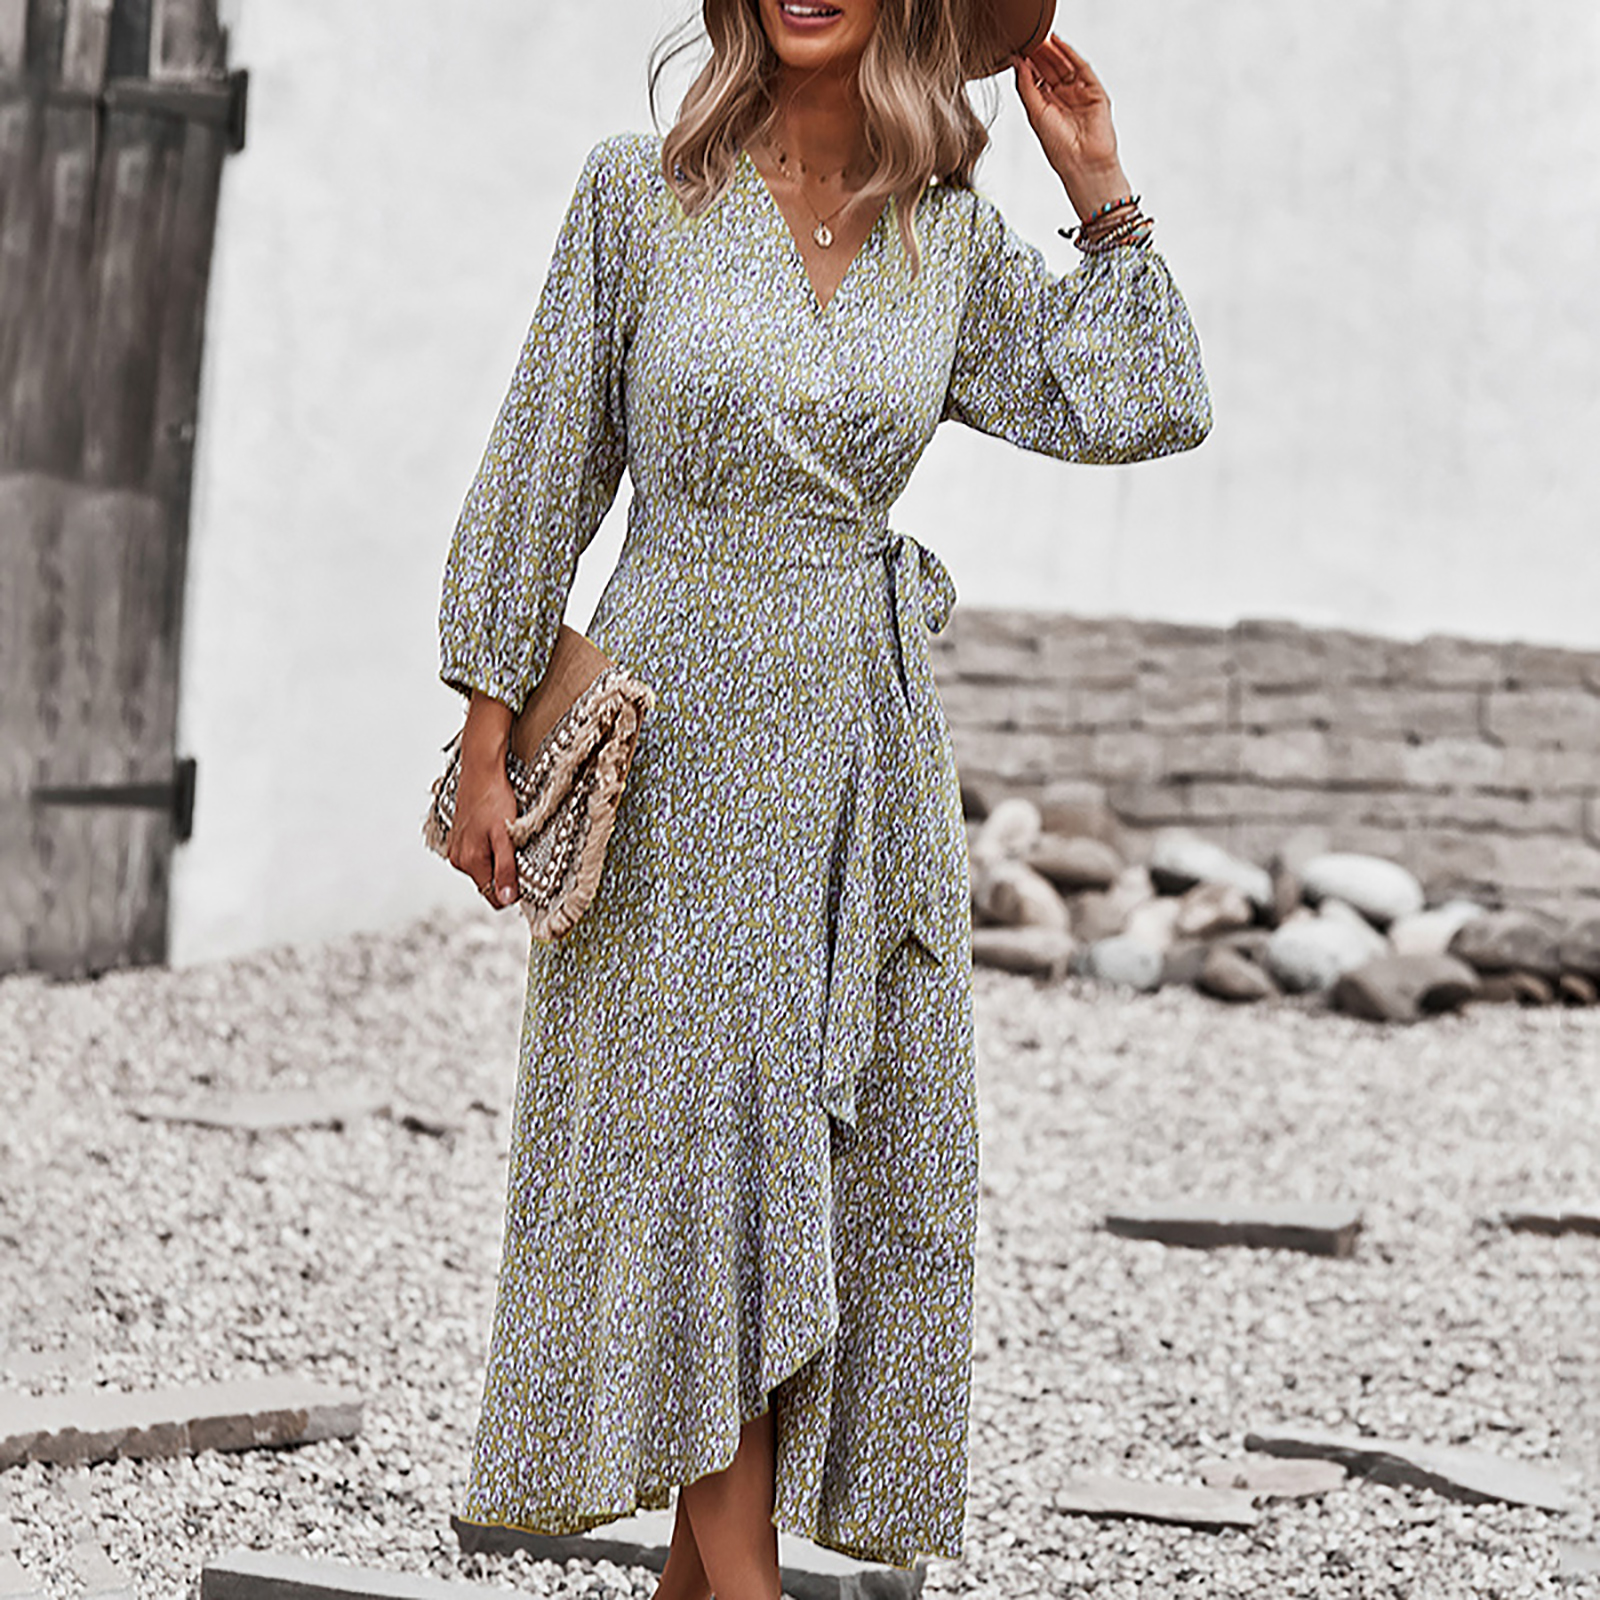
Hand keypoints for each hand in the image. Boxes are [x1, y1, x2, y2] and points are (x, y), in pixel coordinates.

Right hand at [446, 691, 519, 909]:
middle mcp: (458, 859)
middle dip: (505, 874)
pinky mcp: (459, 837)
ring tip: (506, 837)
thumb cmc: (493, 798)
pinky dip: (490, 848)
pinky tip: (496, 831)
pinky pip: (478, 854)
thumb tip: (506, 898)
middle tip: (518, 850)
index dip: (512, 891)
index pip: (493, 897)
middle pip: (488, 883)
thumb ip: (505, 869)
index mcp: (469, 861)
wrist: (481, 770)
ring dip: (498, 860)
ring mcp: (457, 848)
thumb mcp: (505, 836)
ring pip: (484, 868)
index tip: (526, 878)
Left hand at [1013, 36, 1131, 220]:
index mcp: (1047, 108)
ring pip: (1065, 66)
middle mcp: (1063, 100)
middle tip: (1028, 38)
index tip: (1017, 49)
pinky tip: (1058, 43)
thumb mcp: (1035, 113)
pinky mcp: (1095, 92)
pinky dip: (1070, 54)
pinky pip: (1082, 68)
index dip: (1028, 64)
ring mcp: (1080, 95)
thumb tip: (1017, 62)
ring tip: (1040, 37)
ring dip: (1053, 51)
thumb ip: (1026, 86)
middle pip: (1050, 70)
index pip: (1037, 79)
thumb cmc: (1059, 148)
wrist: (1083, 163)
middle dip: (1040, 55)